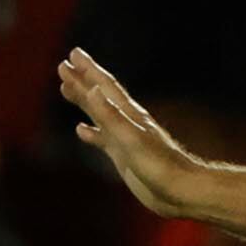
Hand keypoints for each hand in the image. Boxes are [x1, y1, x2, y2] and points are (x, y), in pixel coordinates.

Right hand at [57, 49, 205, 218]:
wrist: (181, 190)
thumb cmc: (160, 166)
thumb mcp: (131, 139)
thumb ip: (111, 116)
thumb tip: (92, 90)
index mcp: (129, 114)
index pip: (104, 86)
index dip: (88, 70)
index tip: (73, 54)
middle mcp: (126, 122)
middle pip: (99, 95)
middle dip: (81, 80)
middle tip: (63, 66)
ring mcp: (125, 138)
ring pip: (98, 114)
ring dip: (83, 101)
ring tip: (66, 89)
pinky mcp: (124, 156)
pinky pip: (103, 139)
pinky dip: (91, 132)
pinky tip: (81, 131)